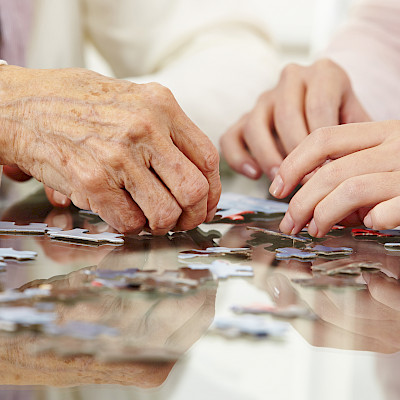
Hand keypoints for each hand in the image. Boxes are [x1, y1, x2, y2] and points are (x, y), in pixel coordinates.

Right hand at [0, 66, 220, 232]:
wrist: (20, 105)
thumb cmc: (77, 104)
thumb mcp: (131, 99)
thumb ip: (165, 130)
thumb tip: (193, 172)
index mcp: (161, 105)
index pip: (207, 158)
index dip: (213, 190)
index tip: (206, 203)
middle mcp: (144, 128)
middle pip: (194, 189)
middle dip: (193, 214)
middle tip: (183, 220)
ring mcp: (118, 155)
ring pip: (165, 213)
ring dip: (162, 225)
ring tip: (151, 220)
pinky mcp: (92, 181)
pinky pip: (129, 221)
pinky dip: (131, 227)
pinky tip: (123, 215)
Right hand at [220, 59, 369, 179]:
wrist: (324, 111)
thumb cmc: (343, 121)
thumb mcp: (358, 121)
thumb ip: (355, 137)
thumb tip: (344, 169)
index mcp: (324, 74)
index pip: (318, 106)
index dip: (321, 144)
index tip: (327, 173)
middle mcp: (291, 79)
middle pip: (286, 115)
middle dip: (295, 154)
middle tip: (305, 182)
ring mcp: (264, 99)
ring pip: (255, 125)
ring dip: (268, 157)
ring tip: (280, 181)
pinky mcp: (243, 119)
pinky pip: (230, 138)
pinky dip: (238, 158)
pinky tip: (254, 175)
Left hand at [270, 120, 399, 236]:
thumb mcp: (382, 160)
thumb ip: (346, 170)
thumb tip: (307, 198)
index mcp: (382, 131)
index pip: (323, 139)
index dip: (292, 165)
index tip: (277, 189)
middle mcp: (396, 145)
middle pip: (330, 170)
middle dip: (300, 203)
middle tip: (289, 223)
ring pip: (350, 190)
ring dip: (324, 215)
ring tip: (315, 230)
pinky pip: (384, 211)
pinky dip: (371, 220)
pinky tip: (369, 223)